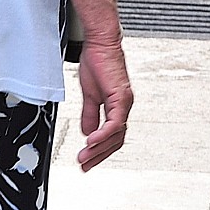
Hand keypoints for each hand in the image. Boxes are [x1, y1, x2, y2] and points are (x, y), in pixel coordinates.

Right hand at [73, 34, 132, 170]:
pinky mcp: (120, 98)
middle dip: (100, 156)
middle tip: (84, 166)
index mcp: (117, 107)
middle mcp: (124, 108)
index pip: (113, 136)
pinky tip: (92, 141)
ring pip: (116, 135)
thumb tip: (89, 132)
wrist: (101, 44)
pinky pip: (114, 122)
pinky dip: (103, 134)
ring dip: (99, 149)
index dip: (101, 150)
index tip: (87, 160)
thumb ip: (91, 114)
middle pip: (116, 140)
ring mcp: (124, 104)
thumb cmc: (97, 62)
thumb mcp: (90, 94)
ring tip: (84, 157)